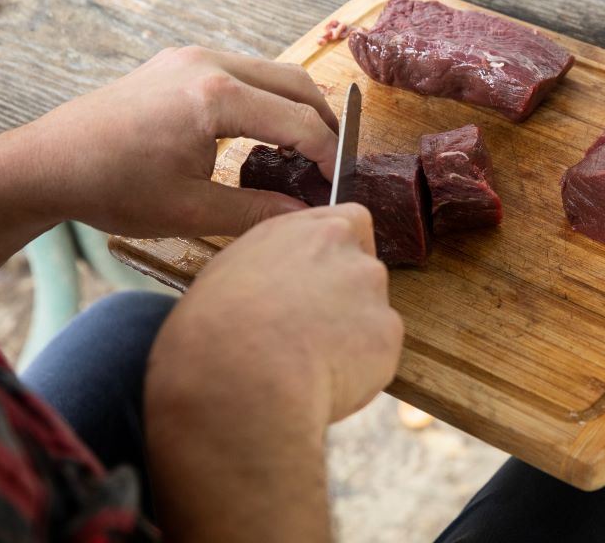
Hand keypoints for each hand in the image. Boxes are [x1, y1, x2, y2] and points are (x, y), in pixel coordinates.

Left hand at [22, 45, 339, 236]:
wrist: (48, 162)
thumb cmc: (112, 188)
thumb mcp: (191, 211)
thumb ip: (257, 212)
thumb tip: (305, 215)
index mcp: (216, 98)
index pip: (299, 121)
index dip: (327, 155)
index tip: (335, 184)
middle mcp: (209, 64)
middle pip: (296, 83)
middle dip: (323, 123)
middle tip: (330, 164)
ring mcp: (193, 57)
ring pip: (272, 72)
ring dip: (296, 108)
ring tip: (302, 153)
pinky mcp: (179, 61)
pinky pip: (244, 72)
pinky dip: (267, 98)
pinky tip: (263, 134)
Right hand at [144, 204, 402, 541]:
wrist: (240, 375)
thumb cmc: (217, 327)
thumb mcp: (233, 269)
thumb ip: (275, 261)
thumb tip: (281, 279)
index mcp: (312, 229)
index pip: (350, 222)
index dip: (340, 252)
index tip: (322, 277)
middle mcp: (351, 254)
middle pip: (363, 272)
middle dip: (345, 300)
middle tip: (310, 332)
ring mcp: (375, 295)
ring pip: (372, 315)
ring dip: (351, 336)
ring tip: (307, 364)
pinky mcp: (388, 337)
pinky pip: (378, 354)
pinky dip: (359, 369)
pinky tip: (322, 381)